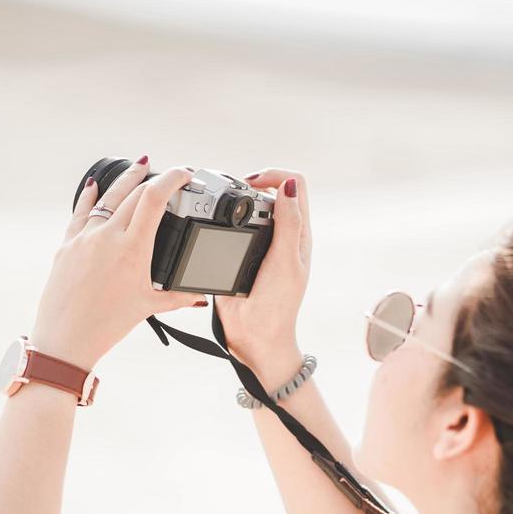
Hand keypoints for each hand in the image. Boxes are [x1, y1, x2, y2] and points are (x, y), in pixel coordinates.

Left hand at [30, 161, 208, 369]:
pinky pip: (80, 212)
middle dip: (154, 179)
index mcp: (132, 250)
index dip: (172, 179)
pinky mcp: (67, 244)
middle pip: (133, 193)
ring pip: (107, 197)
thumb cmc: (105, 325)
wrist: (65, 338)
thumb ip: (177, 298)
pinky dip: (90, 196)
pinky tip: (94, 185)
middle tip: (168, 176)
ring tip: (138, 166)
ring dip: (126, 179)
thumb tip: (198, 296)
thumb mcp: (147, 307)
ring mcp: (85, 238)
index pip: (154, 199)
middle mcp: (107, 237)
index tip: (184, 174)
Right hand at [214, 168, 311, 363]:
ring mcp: (257, 244)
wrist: (255, 337)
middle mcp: (279, 234)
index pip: (294, 185)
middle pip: (267, 191)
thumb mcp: (287, 261)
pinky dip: (222, 224)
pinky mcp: (237, 255)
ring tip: (220, 212)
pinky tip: (214, 229)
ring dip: (234, 204)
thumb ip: (288, 224)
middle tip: (231, 199)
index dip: (273, 176)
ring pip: (247, 208)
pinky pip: (230, 229)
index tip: (251, 184)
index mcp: (298, 233)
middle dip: (249, 187)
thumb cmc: (278, 305)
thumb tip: (288, 186)